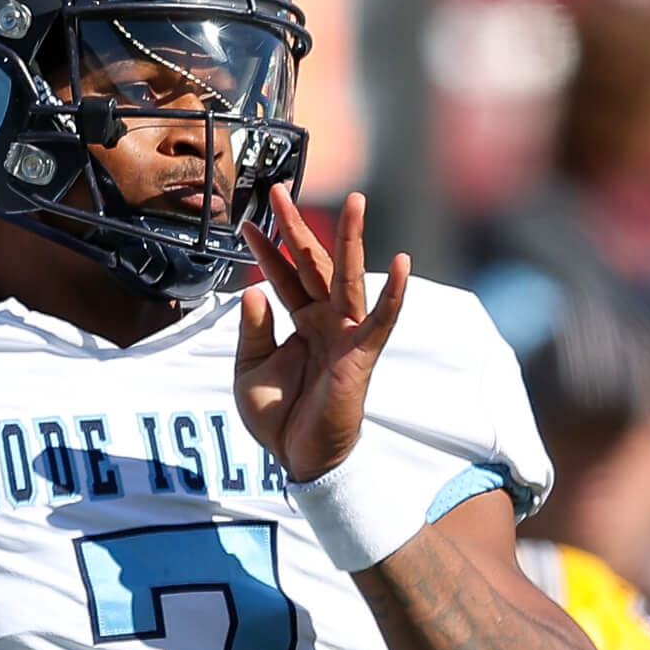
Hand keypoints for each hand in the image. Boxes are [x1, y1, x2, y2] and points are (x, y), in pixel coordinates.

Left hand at [234, 187, 410, 482]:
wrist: (299, 459)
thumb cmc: (278, 416)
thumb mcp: (249, 370)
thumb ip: (252, 330)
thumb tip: (251, 290)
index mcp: (300, 323)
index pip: (283, 277)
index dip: (266, 251)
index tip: (247, 222)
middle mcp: (325, 321)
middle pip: (313, 265)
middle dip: (297, 228)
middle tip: (278, 190)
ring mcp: (346, 335)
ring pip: (349, 279)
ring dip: (351, 240)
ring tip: (355, 202)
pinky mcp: (362, 356)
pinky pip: (380, 322)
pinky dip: (393, 294)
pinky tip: (401, 264)